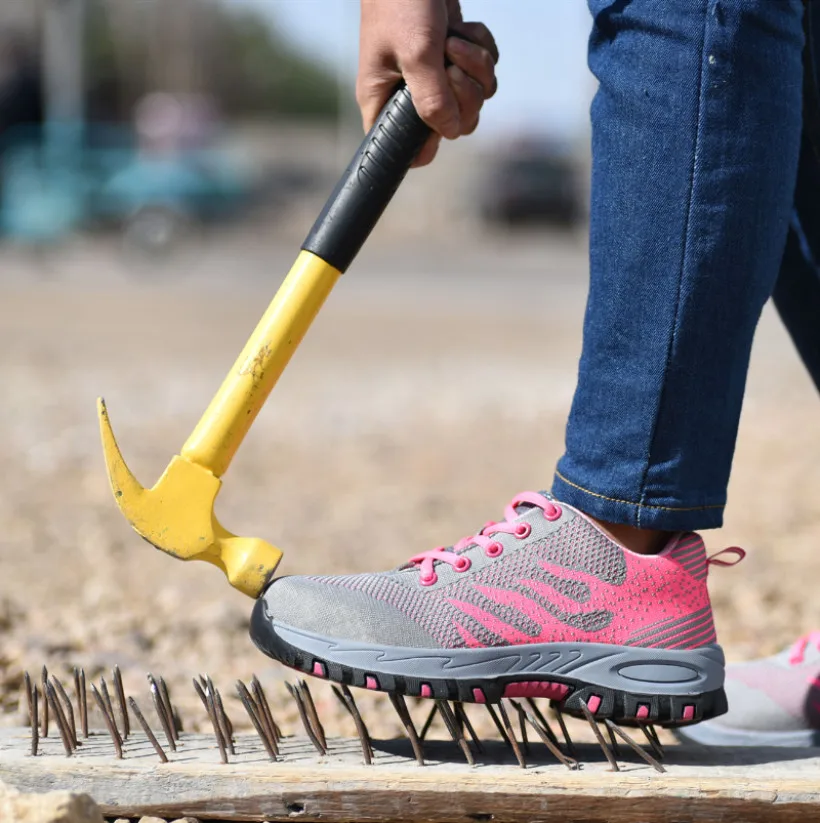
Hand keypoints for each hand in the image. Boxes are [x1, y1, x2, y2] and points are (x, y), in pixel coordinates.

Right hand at [358, 0, 498, 166]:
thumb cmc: (402, 1)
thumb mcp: (418, 51)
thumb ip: (433, 99)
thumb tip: (451, 133)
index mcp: (384, 101)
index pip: (404, 149)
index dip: (428, 142)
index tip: (440, 116)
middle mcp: (408, 94)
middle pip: (455, 125)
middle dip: (464, 94)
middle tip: (450, 64)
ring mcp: (433, 75)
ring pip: (475, 97)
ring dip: (475, 66)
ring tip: (453, 39)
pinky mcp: (453, 55)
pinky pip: (483, 71)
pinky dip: (481, 48)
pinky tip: (462, 27)